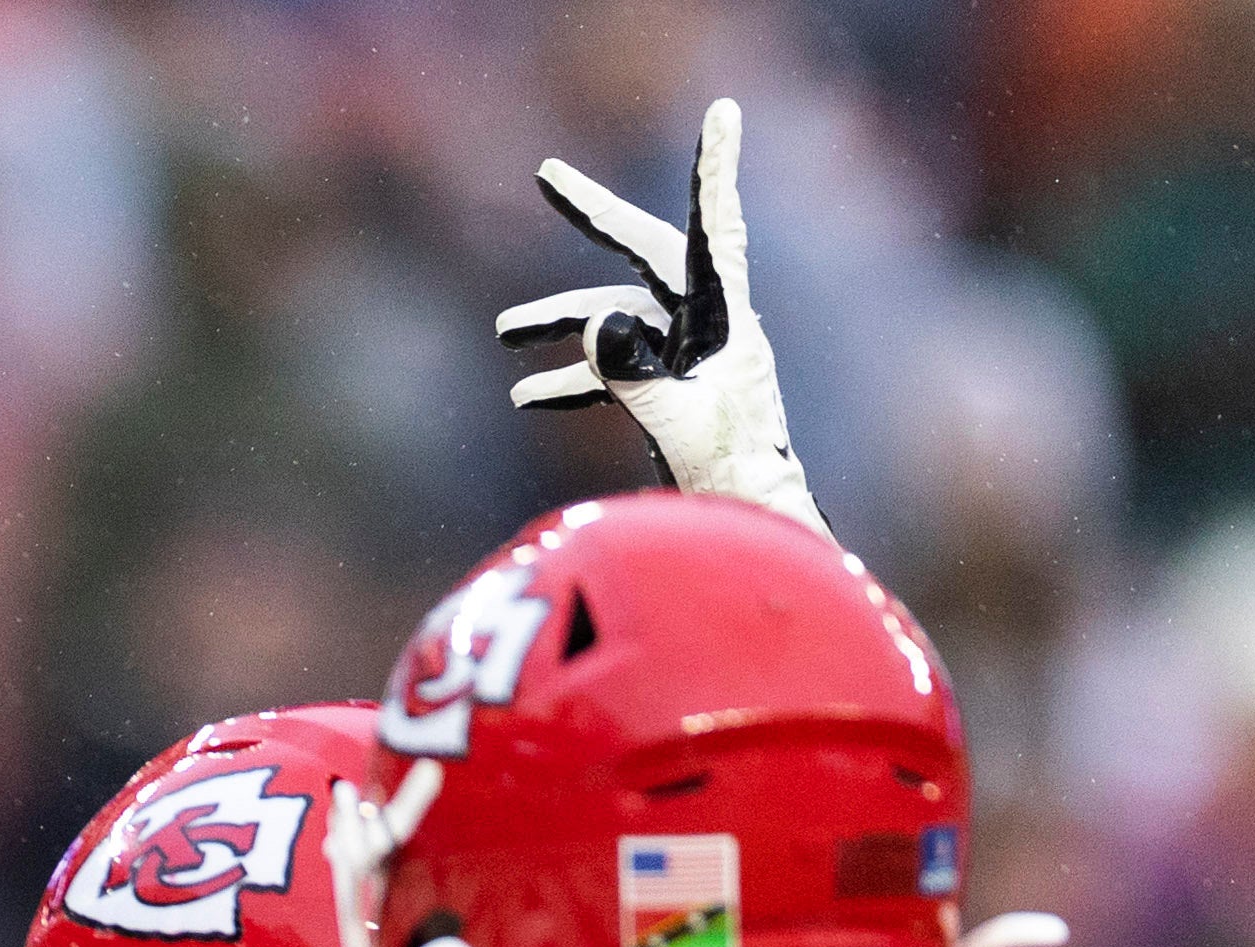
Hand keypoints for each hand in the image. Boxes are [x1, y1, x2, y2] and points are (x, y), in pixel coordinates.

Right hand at [497, 100, 824, 539]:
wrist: (750, 526)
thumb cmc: (732, 480)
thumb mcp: (681, 427)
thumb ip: (639, 375)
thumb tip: (597, 324)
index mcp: (725, 323)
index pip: (713, 231)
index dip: (713, 171)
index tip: (721, 112)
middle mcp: (708, 328)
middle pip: (647, 255)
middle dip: (595, 219)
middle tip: (548, 177)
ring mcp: (688, 358)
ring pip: (616, 318)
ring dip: (559, 320)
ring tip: (503, 332)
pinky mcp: (670, 392)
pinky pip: (614, 369)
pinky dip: (571, 379)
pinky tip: (525, 397)